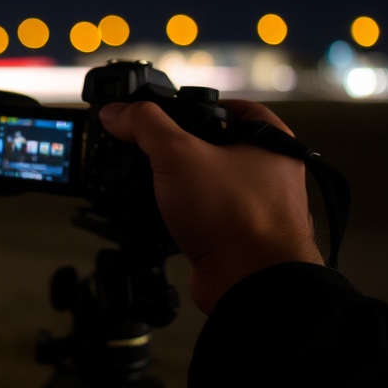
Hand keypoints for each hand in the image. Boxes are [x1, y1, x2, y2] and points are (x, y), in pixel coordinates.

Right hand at [99, 99, 322, 313]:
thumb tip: (118, 112)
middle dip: (180, 146)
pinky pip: (204, 213)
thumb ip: (144, 125)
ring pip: (207, 181)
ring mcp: (254, 205)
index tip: (166, 108)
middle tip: (152, 145)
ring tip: (155, 181)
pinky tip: (164, 213)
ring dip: (179, 182)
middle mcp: (267, 170)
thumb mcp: (179, 154)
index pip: (229, 105)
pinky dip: (183, 211)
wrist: (249, 283)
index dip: (195, 104)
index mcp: (269, 138)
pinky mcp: (237, 234)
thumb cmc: (238, 218)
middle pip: (214, 143)